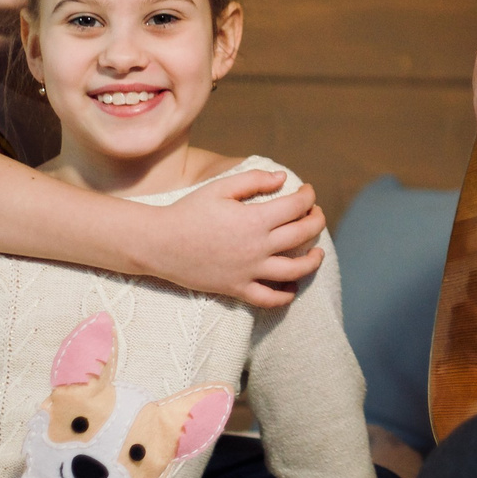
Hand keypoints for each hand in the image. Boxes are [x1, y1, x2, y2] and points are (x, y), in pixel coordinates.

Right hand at [139, 169, 326, 307]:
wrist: (159, 243)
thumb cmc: (188, 211)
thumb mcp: (219, 188)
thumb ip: (253, 180)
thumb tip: (282, 178)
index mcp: (254, 220)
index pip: (296, 206)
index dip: (308, 196)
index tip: (307, 191)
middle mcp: (257, 247)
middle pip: (302, 235)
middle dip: (316, 221)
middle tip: (315, 214)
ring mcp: (249, 271)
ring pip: (295, 270)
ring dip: (313, 260)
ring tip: (318, 252)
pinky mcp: (237, 289)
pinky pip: (269, 299)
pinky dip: (285, 296)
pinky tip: (292, 287)